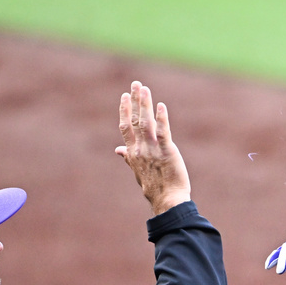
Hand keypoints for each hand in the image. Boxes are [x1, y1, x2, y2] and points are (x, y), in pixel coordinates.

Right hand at [117, 81, 190, 214]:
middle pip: (135, 120)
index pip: (125, 127)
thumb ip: (128, 157)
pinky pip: (163, 132)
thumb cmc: (154, 186)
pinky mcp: (167, 151)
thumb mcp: (137, 170)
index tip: (124, 96)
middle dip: (135, 101)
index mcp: (133, 153)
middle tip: (135, 84)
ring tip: (144, 89)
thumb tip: (118, 150)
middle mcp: (140, 149)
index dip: (124, 110)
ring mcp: (153, 150)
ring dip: (145, 104)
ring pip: (146, 123)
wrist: (167, 200)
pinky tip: (161, 106)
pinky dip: (162, 118)